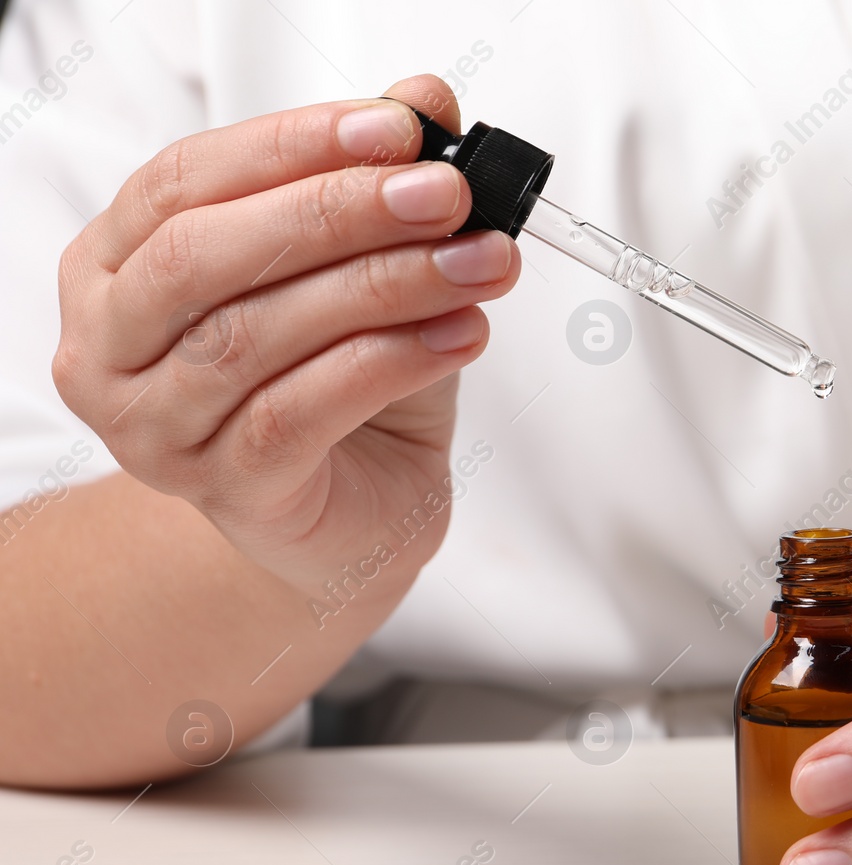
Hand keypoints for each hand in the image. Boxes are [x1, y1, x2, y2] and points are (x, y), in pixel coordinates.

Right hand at [52, 75, 519, 592]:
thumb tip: (427, 98)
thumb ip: (377, 185)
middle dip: (339, 212)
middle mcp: (110, 347)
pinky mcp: (229, 490)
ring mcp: (156, 428)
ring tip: (480, 263)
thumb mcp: (362, 272)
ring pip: (259, 334)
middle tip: (446, 195)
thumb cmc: (342, 386)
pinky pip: (304, 411)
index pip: (187, 180)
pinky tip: (462, 333)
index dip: (292, 145)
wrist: (348, 518)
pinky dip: (393, 361)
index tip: (399, 128)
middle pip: (209, 255)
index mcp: (116, 266)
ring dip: (386, 286)